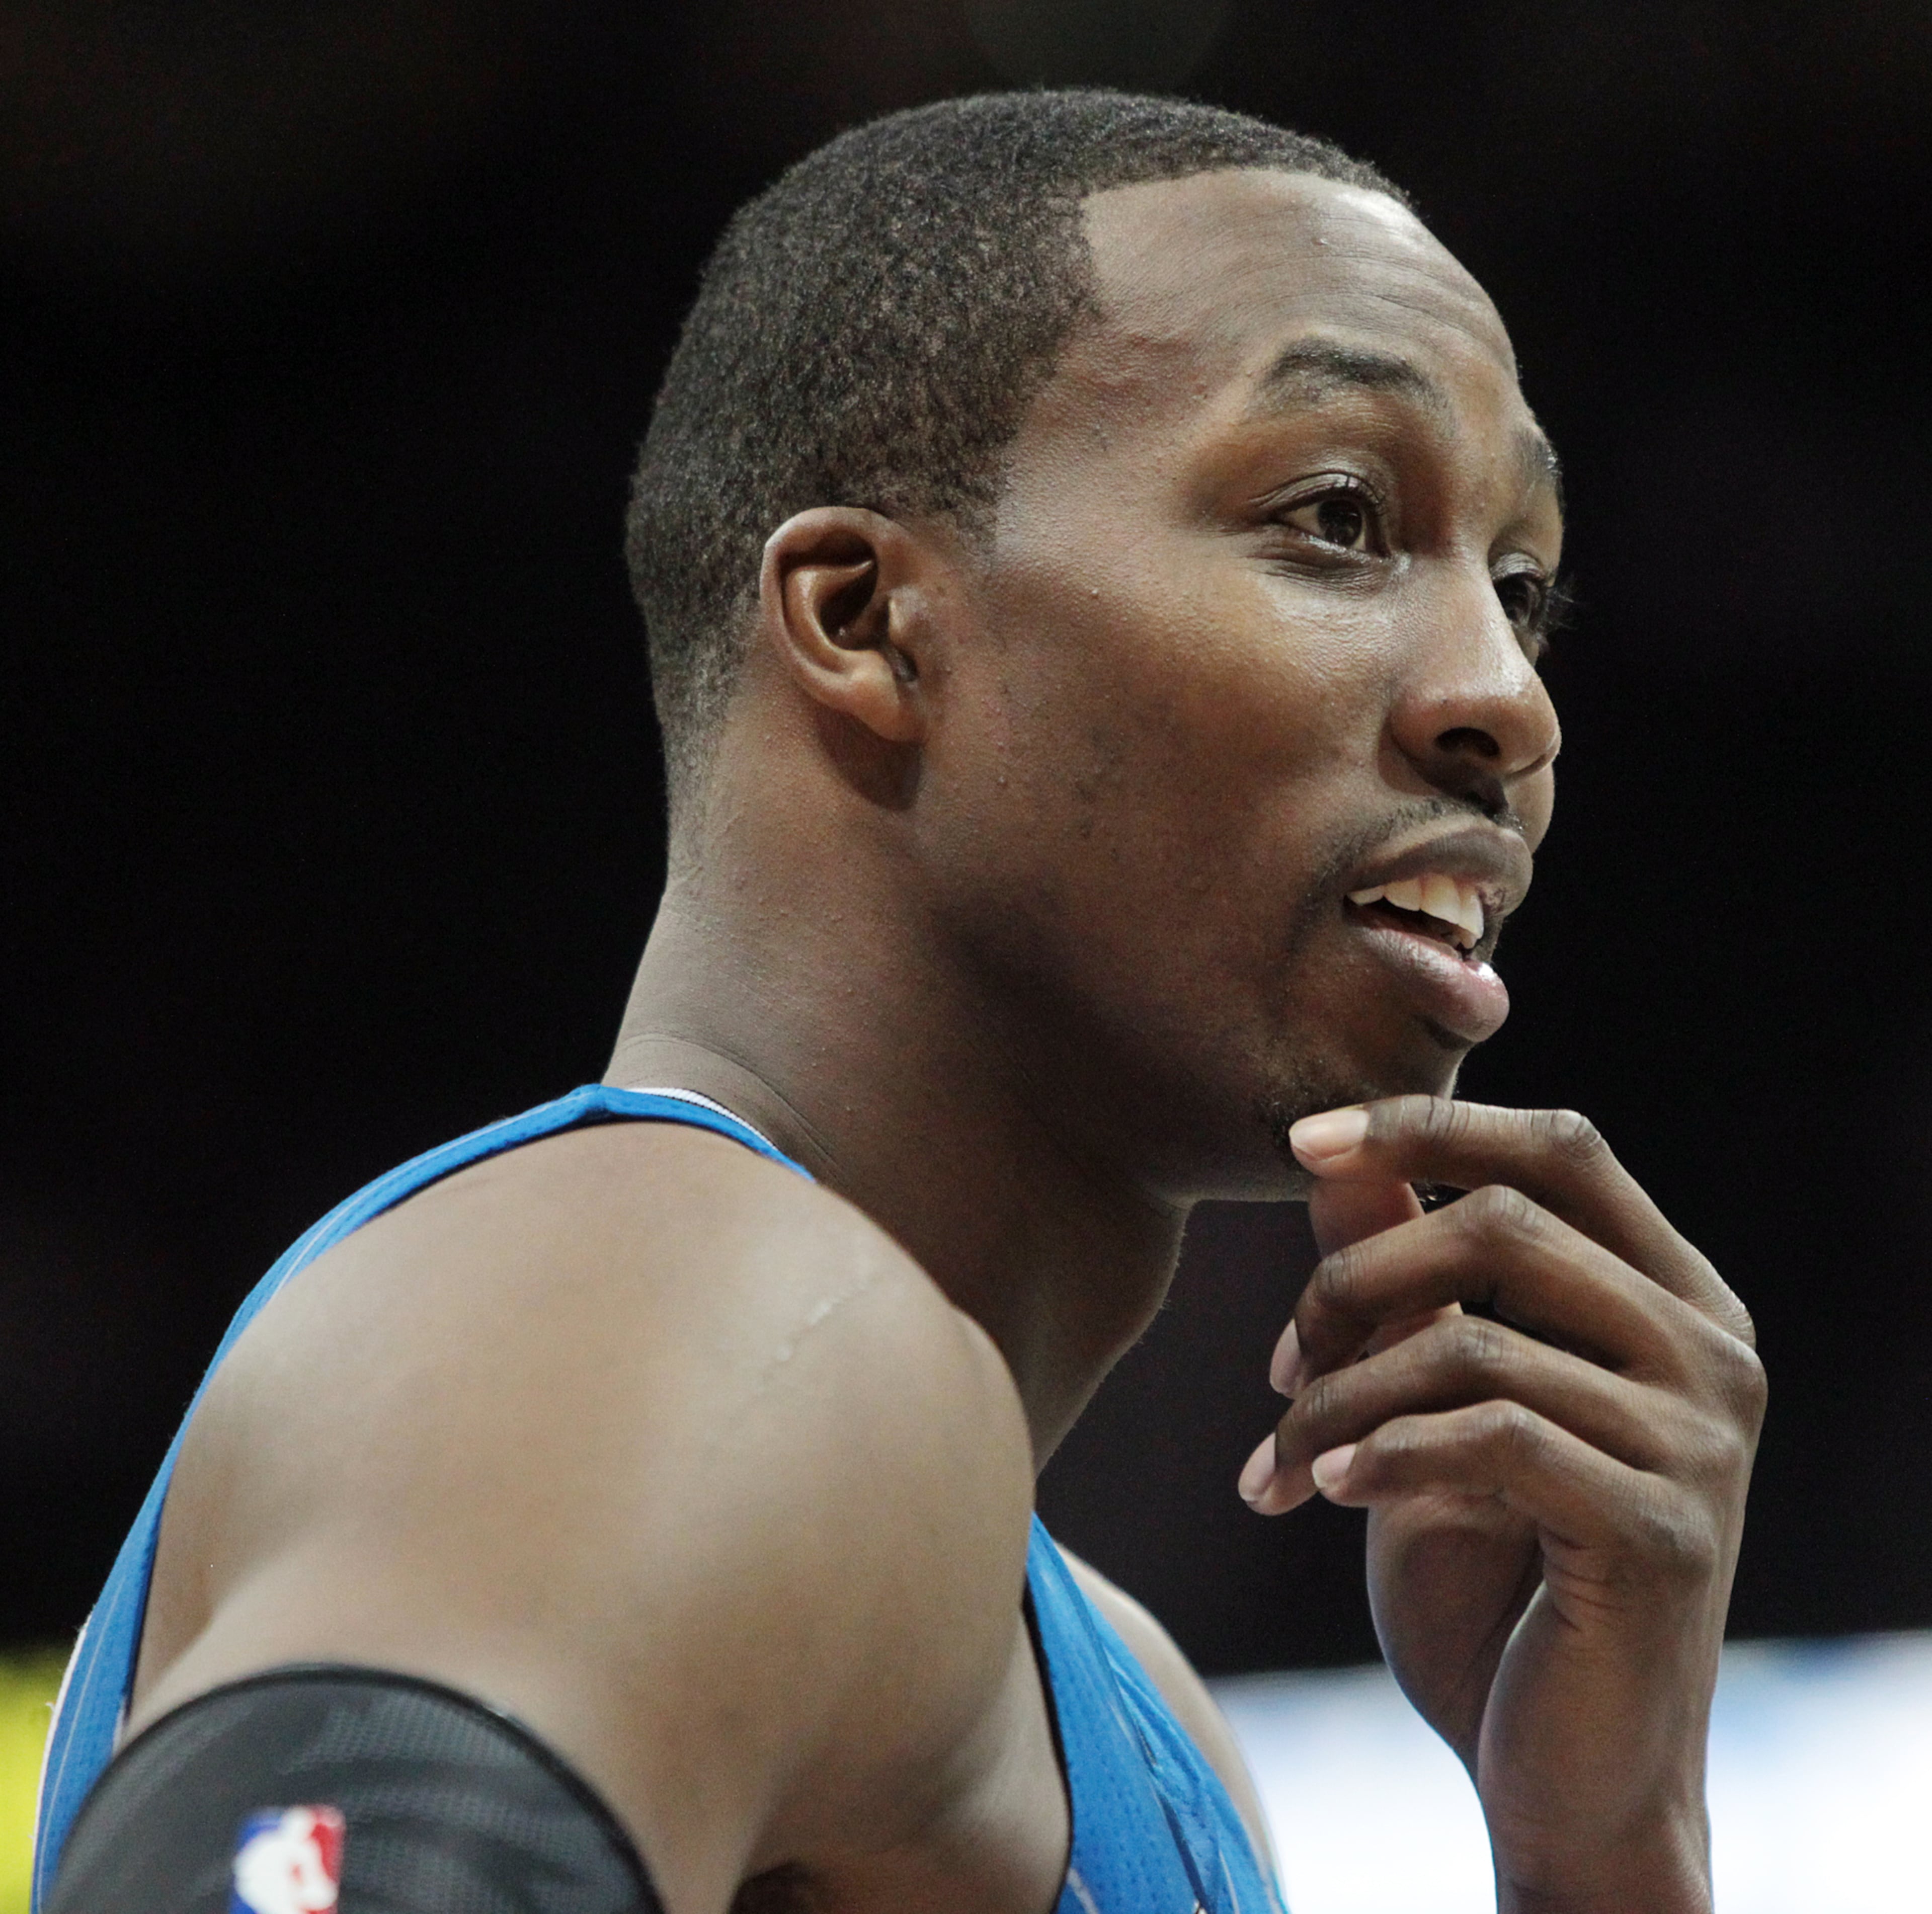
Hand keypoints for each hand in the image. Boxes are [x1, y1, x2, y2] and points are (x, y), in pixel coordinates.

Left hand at [1237, 1097, 1763, 1913]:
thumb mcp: (1428, 1405)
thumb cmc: (1490, 1576)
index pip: (1558, 1149)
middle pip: (1504, 1222)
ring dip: (1337, 1399)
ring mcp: (1702, 1443)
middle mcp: (1710, 1350)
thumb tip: (1332, 1158)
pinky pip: (1491, 1439)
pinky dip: (1378, 1455)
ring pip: (1471, 1341)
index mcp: (1671, 1296)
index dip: (1425, 1125)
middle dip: (1354, 1279)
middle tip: (1277, 1368)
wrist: (1559, 1773)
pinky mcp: (1665, 1533)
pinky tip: (1315, 1487)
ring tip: (1275, 1460)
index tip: (1298, 1140)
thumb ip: (1402, 1279)